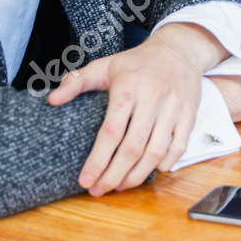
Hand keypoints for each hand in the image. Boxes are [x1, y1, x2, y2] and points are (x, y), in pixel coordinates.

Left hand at [47, 23, 216, 194]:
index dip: (97, 161)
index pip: (111, 132)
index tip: (85, 180)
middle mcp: (152, 98)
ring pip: (156, 152)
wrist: (179, 50)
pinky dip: (166, 164)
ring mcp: (173, 108)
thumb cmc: (137, 62)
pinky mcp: (189, 115)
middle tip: (98, 190)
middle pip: (132, 148)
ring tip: (120, 186)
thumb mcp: (104, 65)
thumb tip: (52, 100)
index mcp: (128, 87)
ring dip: (137, 175)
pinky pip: (179, 146)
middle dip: (114, 175)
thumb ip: (76, 82)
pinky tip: (151, 171)